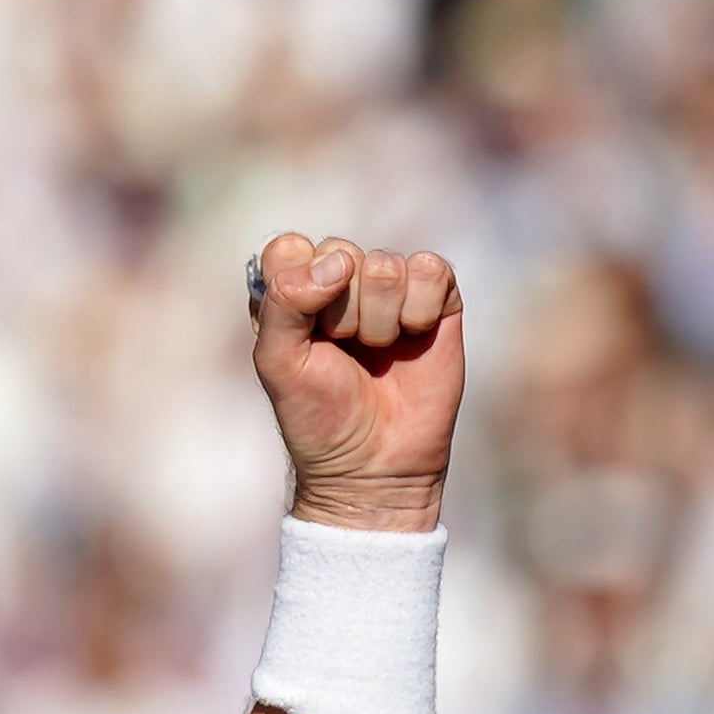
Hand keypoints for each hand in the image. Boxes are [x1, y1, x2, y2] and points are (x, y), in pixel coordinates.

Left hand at [252, 232, 465, 531]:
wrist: (375, 465)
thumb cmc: (319, 416)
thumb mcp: (277, 363)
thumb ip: (284, 302)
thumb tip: (340, 262)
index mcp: (293, 290)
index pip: (288, 248)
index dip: (298, 287)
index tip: (305, 334)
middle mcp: (340, 281)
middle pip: (340, 253)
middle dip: (340, 314)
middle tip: (343, 353)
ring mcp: (390, 287)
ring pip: (385, 265)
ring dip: (379, 321)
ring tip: (377, 353)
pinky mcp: (436, 298)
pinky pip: (431, 270)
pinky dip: (420, 312)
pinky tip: (412, 341)